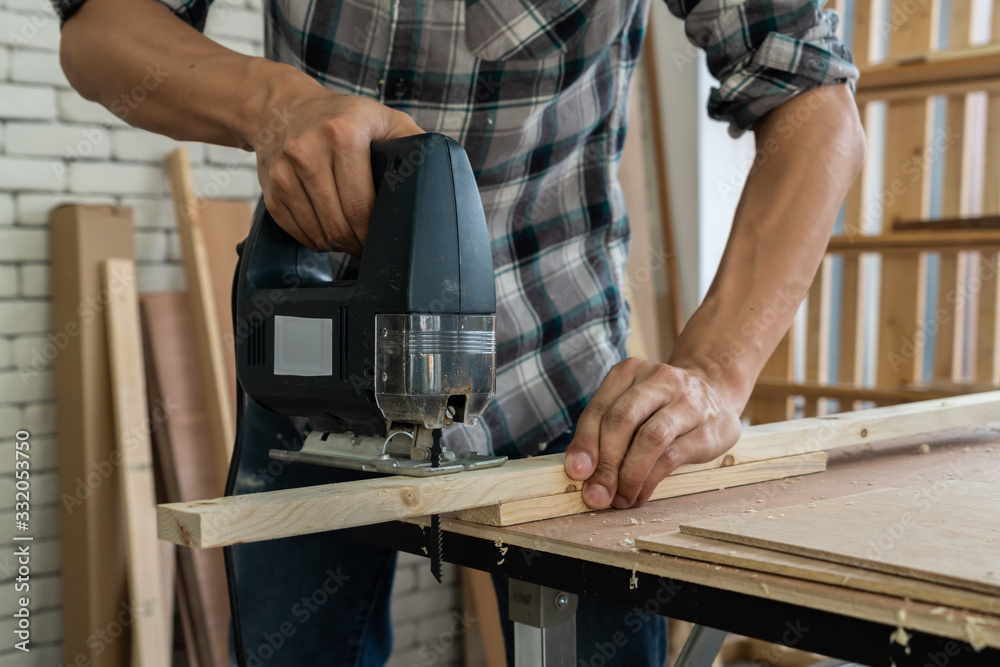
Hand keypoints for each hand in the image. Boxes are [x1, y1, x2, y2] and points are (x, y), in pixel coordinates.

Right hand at [249, 80, 423, 253]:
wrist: (283, 108)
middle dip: (358, 243)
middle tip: (369, 244)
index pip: (361, 205)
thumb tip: (439, 171)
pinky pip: (297, 232)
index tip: (385, 238)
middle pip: (338, 224)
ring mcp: (285, 172)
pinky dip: (315, 239)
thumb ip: (412, 142)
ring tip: (350, 237)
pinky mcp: (270, 190)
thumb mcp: (381, 117)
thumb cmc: (340, 116)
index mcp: (342, 134)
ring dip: (338, 244)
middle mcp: (308, 152)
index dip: (375, 232)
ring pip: (318, 233)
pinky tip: (327, 229)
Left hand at [564, 358, 742, 508]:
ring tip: (619, 499)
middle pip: (621, 420)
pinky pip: (671, 458)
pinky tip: (639, 495)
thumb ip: (603, 431)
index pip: (599, 409)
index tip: (576, 474)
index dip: (585, 444)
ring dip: (629, 475)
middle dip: (605, 463)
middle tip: (597, 494)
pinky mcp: (706, 429)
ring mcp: (687, 402)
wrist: (717, 391)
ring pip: (649, 439)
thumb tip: (580, 472)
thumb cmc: (660, 405)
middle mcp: (659, 380)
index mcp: (629, 372)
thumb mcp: (630, 405)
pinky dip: (649, 481)